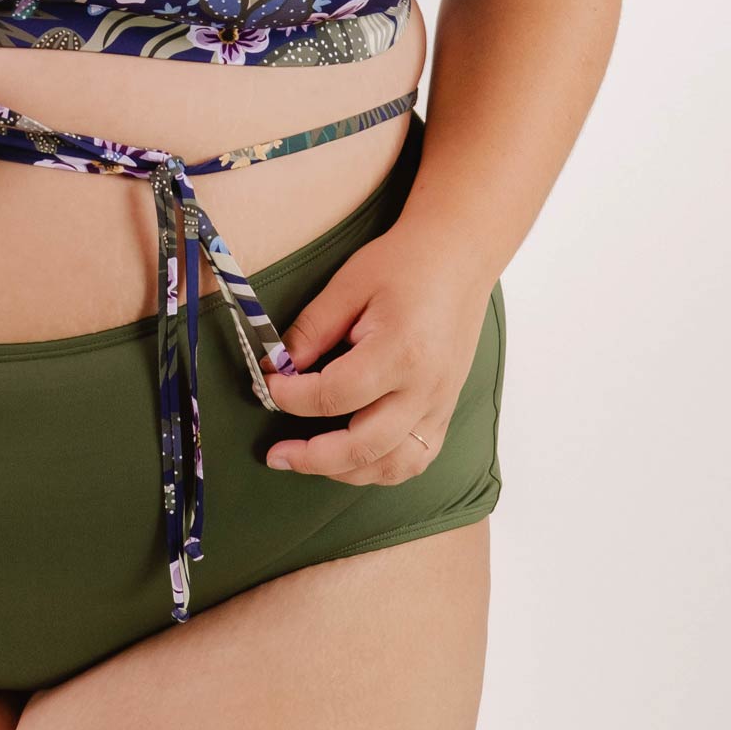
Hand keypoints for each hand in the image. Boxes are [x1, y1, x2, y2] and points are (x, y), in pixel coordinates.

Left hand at [258, 223, 493, 482]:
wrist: (460, 257)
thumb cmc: (405, 263)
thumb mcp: (349, 284)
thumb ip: (312, 329)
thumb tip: (278, 367)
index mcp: (401, 352)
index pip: (336, 394)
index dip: (293, 397)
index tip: (270, 385)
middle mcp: (425, 389)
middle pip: (364, 447)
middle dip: (312, 457)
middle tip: (275, 454)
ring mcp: (440, 405)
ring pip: (393, 466)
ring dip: (345, 472)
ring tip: (307, 461)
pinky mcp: (445, 410)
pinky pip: (416, 459)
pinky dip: (381, 469)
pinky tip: (352, 459)